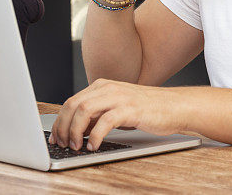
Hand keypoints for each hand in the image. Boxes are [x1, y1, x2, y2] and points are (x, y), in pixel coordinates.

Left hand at [48, 79, 182, 150]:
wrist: (175, 106)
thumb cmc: (148, 109)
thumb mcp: (117, 107)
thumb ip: (98, 114)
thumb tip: (77, 130)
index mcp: (102, 86)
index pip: (71, 101)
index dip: (59, 121)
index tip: (55, 137)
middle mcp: (108, 88)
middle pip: (73, 105)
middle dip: (63, 127)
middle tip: (62, 144)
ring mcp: (119, 97)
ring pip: (84, 111)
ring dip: (75, 131)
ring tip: (76, 146)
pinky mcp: (130, 109)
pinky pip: (105, 122)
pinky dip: (95, 136)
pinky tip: (94, 146)